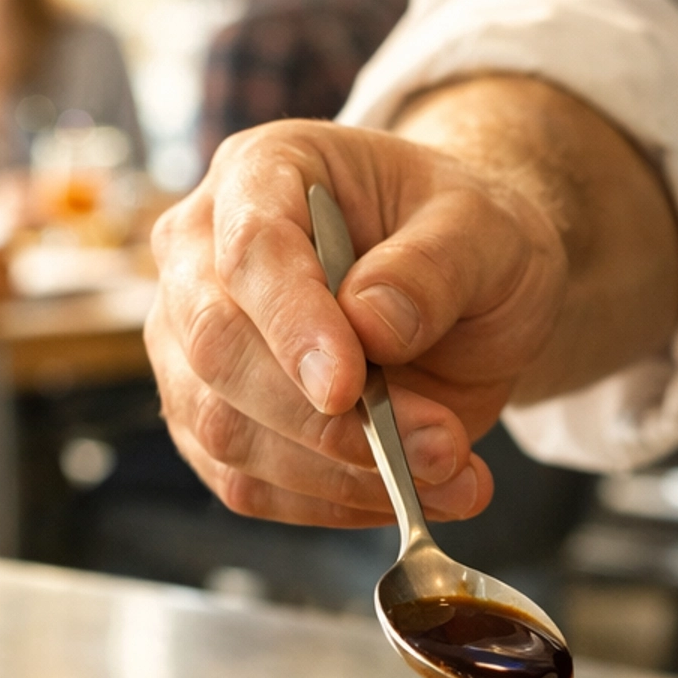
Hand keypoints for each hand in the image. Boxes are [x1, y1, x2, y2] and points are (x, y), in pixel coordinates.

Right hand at [146, 119, 567, 527]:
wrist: (460, 285)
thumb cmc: (462, 236)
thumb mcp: (486, 229)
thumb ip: (435, 268)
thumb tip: (371, 325)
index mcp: (263, 172)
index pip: (250, 251)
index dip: (292, 324)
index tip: (348, 389)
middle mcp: (202, 254)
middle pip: (217, 350)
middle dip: (324, 421)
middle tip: (438, 445)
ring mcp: (191, 342)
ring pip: (226, 432)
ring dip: (342, 475)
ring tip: (451, 473)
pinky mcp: (210, 420)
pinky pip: (247, 485)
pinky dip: (334, 504)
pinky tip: (411, 492)